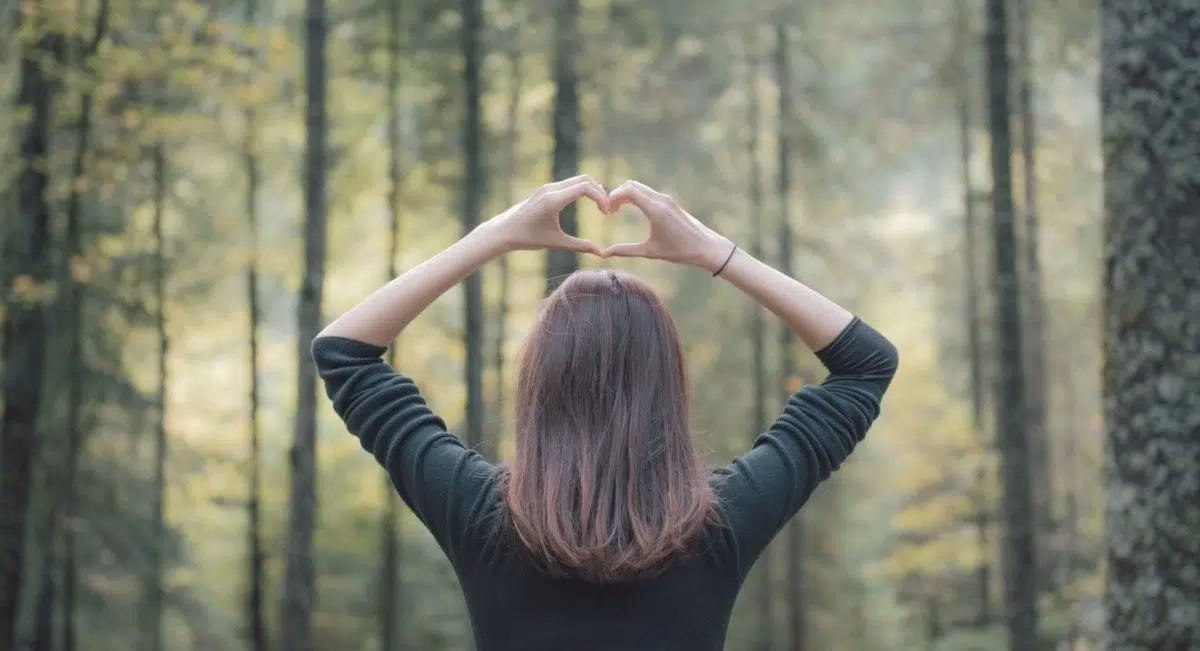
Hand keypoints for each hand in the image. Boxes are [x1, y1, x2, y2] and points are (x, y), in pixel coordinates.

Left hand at [482, 175, 607, 254]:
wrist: (505, 231)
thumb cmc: (529, 238)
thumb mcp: (556, 243)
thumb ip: (579, 246)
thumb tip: (600, 253)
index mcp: (554, 200)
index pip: (585, 188)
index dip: (601, 198)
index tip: (606, 213)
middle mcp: (551, 189)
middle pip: (585, 179)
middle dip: (600, 192)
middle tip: (607, 209)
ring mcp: (548, 187)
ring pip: (578, 180)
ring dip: (592, 190)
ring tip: (602, 207)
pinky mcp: (547, 189)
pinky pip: (570, 183)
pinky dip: (583, 190)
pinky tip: (590, 203)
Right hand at [601, 180, 731, 270]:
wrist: (705, 247)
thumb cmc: (679, 251)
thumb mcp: (650, 252)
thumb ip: (625, 250)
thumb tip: (604, 254)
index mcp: (656, 210)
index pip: (629, 191)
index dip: (613, 197)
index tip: (607, 211)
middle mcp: (661, 200)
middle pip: (632, 185)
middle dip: (617, 194)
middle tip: (609, 211)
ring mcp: (666, 199)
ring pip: (640, 187)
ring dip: (625, 195)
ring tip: (616, 210)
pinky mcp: (670, 201)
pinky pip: (648, 192)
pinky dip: (635, 196)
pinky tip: (630, 209)